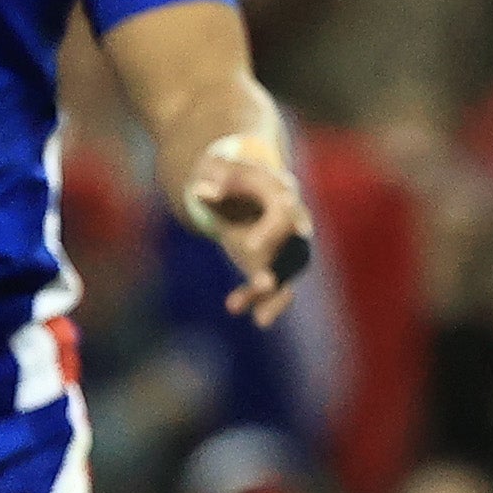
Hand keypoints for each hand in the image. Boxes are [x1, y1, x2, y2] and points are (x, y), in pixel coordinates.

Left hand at [185, 136, 312, 328]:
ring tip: (261, 320)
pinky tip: (250, 317)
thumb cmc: (229, 175)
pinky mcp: (273, 260)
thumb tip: (199, 192)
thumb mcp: (218, 172)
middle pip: (294, 247)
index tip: (249, 247)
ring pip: (287, 272)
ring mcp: (286, 243)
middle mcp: (292, 220)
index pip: (281, 214)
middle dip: (279, 267)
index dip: (268, 231)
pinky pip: (276, 283)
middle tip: (264, 284)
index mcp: (281, 193)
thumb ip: (212, 184)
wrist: (240, 182)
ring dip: (274, 295)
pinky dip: (262, 299)